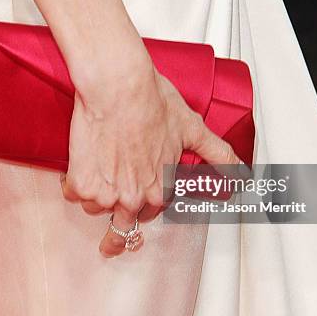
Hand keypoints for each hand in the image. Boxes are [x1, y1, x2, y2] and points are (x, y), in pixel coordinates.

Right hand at [61, 61, 244, 257]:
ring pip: (96, 208)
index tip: (136, 197)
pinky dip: (75, 182)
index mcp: (160, 189)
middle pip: (122, 225)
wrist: (118, 87)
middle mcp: (134, 198)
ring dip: (96, 193)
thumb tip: (242, 175)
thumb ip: (218, 155)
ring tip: (97, 167)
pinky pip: (74, 195)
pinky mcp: (81, 184)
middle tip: (111, 229)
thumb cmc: (152, 101)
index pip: (151, 211)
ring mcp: (106, 194)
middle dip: (117, 218)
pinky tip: (81, 165)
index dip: (144, 198)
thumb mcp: (192, 128)